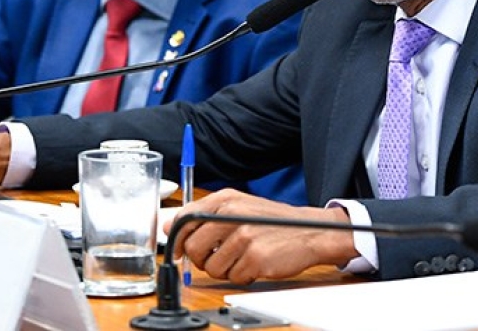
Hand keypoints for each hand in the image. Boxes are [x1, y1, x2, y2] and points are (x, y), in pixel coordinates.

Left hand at [166, 189, 358, 284]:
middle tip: (216, 258)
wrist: (308, 231)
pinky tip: (254, 264)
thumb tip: (169, 225)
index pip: (185, 219)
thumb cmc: (270, 222)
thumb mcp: (237, 207)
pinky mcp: (255, 257)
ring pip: (211, 267)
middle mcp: (232, 214)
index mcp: (225, 199)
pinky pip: (233, 277)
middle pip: (193, 247)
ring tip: (240, 259)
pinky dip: (242, 276)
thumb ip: (203, 215)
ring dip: (224, 270)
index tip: (179, 250)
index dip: (178, 239)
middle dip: (201, 260)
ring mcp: (244, 236)